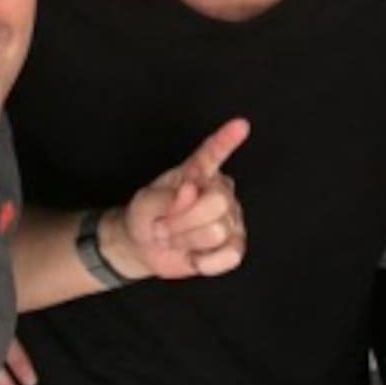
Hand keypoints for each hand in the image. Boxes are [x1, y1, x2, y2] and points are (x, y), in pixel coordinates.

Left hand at [104, 118, 248, 280]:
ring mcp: (232, 217)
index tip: (241, 124)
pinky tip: (194, 255)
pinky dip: (206, 260)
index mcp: (196, 172)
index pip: (213, 153)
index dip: (227, 140)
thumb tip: (191, 190)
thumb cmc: (146, 216)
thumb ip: (165, 197)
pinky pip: (229, 255)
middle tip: (163, 225)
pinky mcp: (235, 244)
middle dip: (183, 220)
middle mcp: (219, 190)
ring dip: (187, 240)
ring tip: (175, 237)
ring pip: (217, 232)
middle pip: (217, 202)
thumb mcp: (145, 203)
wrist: (144, 246)